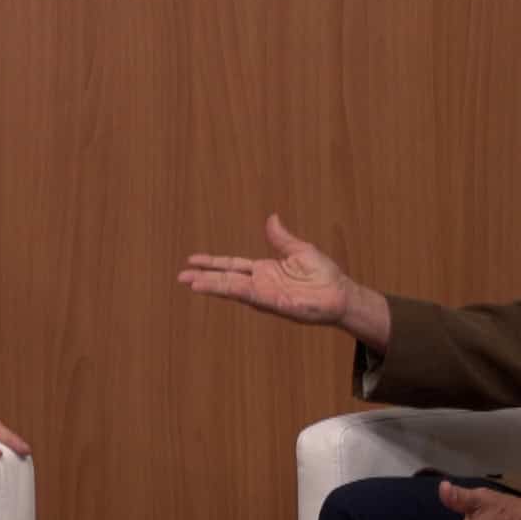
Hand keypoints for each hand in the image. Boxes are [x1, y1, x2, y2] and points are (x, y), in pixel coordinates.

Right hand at [179, 214, 354, 324]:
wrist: (339, 294)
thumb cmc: (323, 275)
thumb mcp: (300, 249)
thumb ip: (281, 237)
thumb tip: (271, 217)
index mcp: (264, 270)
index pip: (232, 265)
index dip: (213, 262)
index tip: (192, 260)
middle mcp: (259, 283)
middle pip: (225, 278)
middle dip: (203, 277)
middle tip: (180, 277)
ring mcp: (263, 294)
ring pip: (231, 288)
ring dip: (210, 285)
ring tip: (189, 283)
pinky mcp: (271, 302)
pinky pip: (246, 294)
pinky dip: (229, 290)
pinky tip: (213, 287)